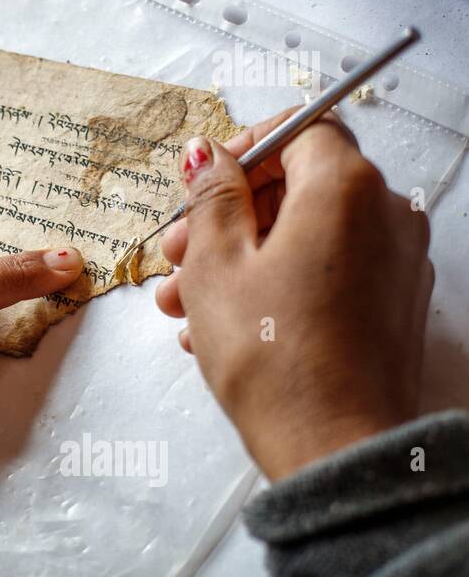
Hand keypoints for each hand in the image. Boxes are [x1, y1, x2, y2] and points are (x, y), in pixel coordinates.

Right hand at [155, 108, 432, 479]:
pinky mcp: (393, 305)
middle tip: (178, 254)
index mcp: (345, 188)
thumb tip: (208, 153)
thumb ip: (211, 195)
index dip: (244, 148)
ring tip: (186, 302)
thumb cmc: (273, 358)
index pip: (301, 129)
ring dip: (243, 255)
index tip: (204, 180)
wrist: (333, 447)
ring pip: (308, 233)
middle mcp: (386, 215)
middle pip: (301, 185)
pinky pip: (329, 270)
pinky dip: (279, 281)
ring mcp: (398, 262)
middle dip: (231, 214)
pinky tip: (226, 324)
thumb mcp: (214, 262)